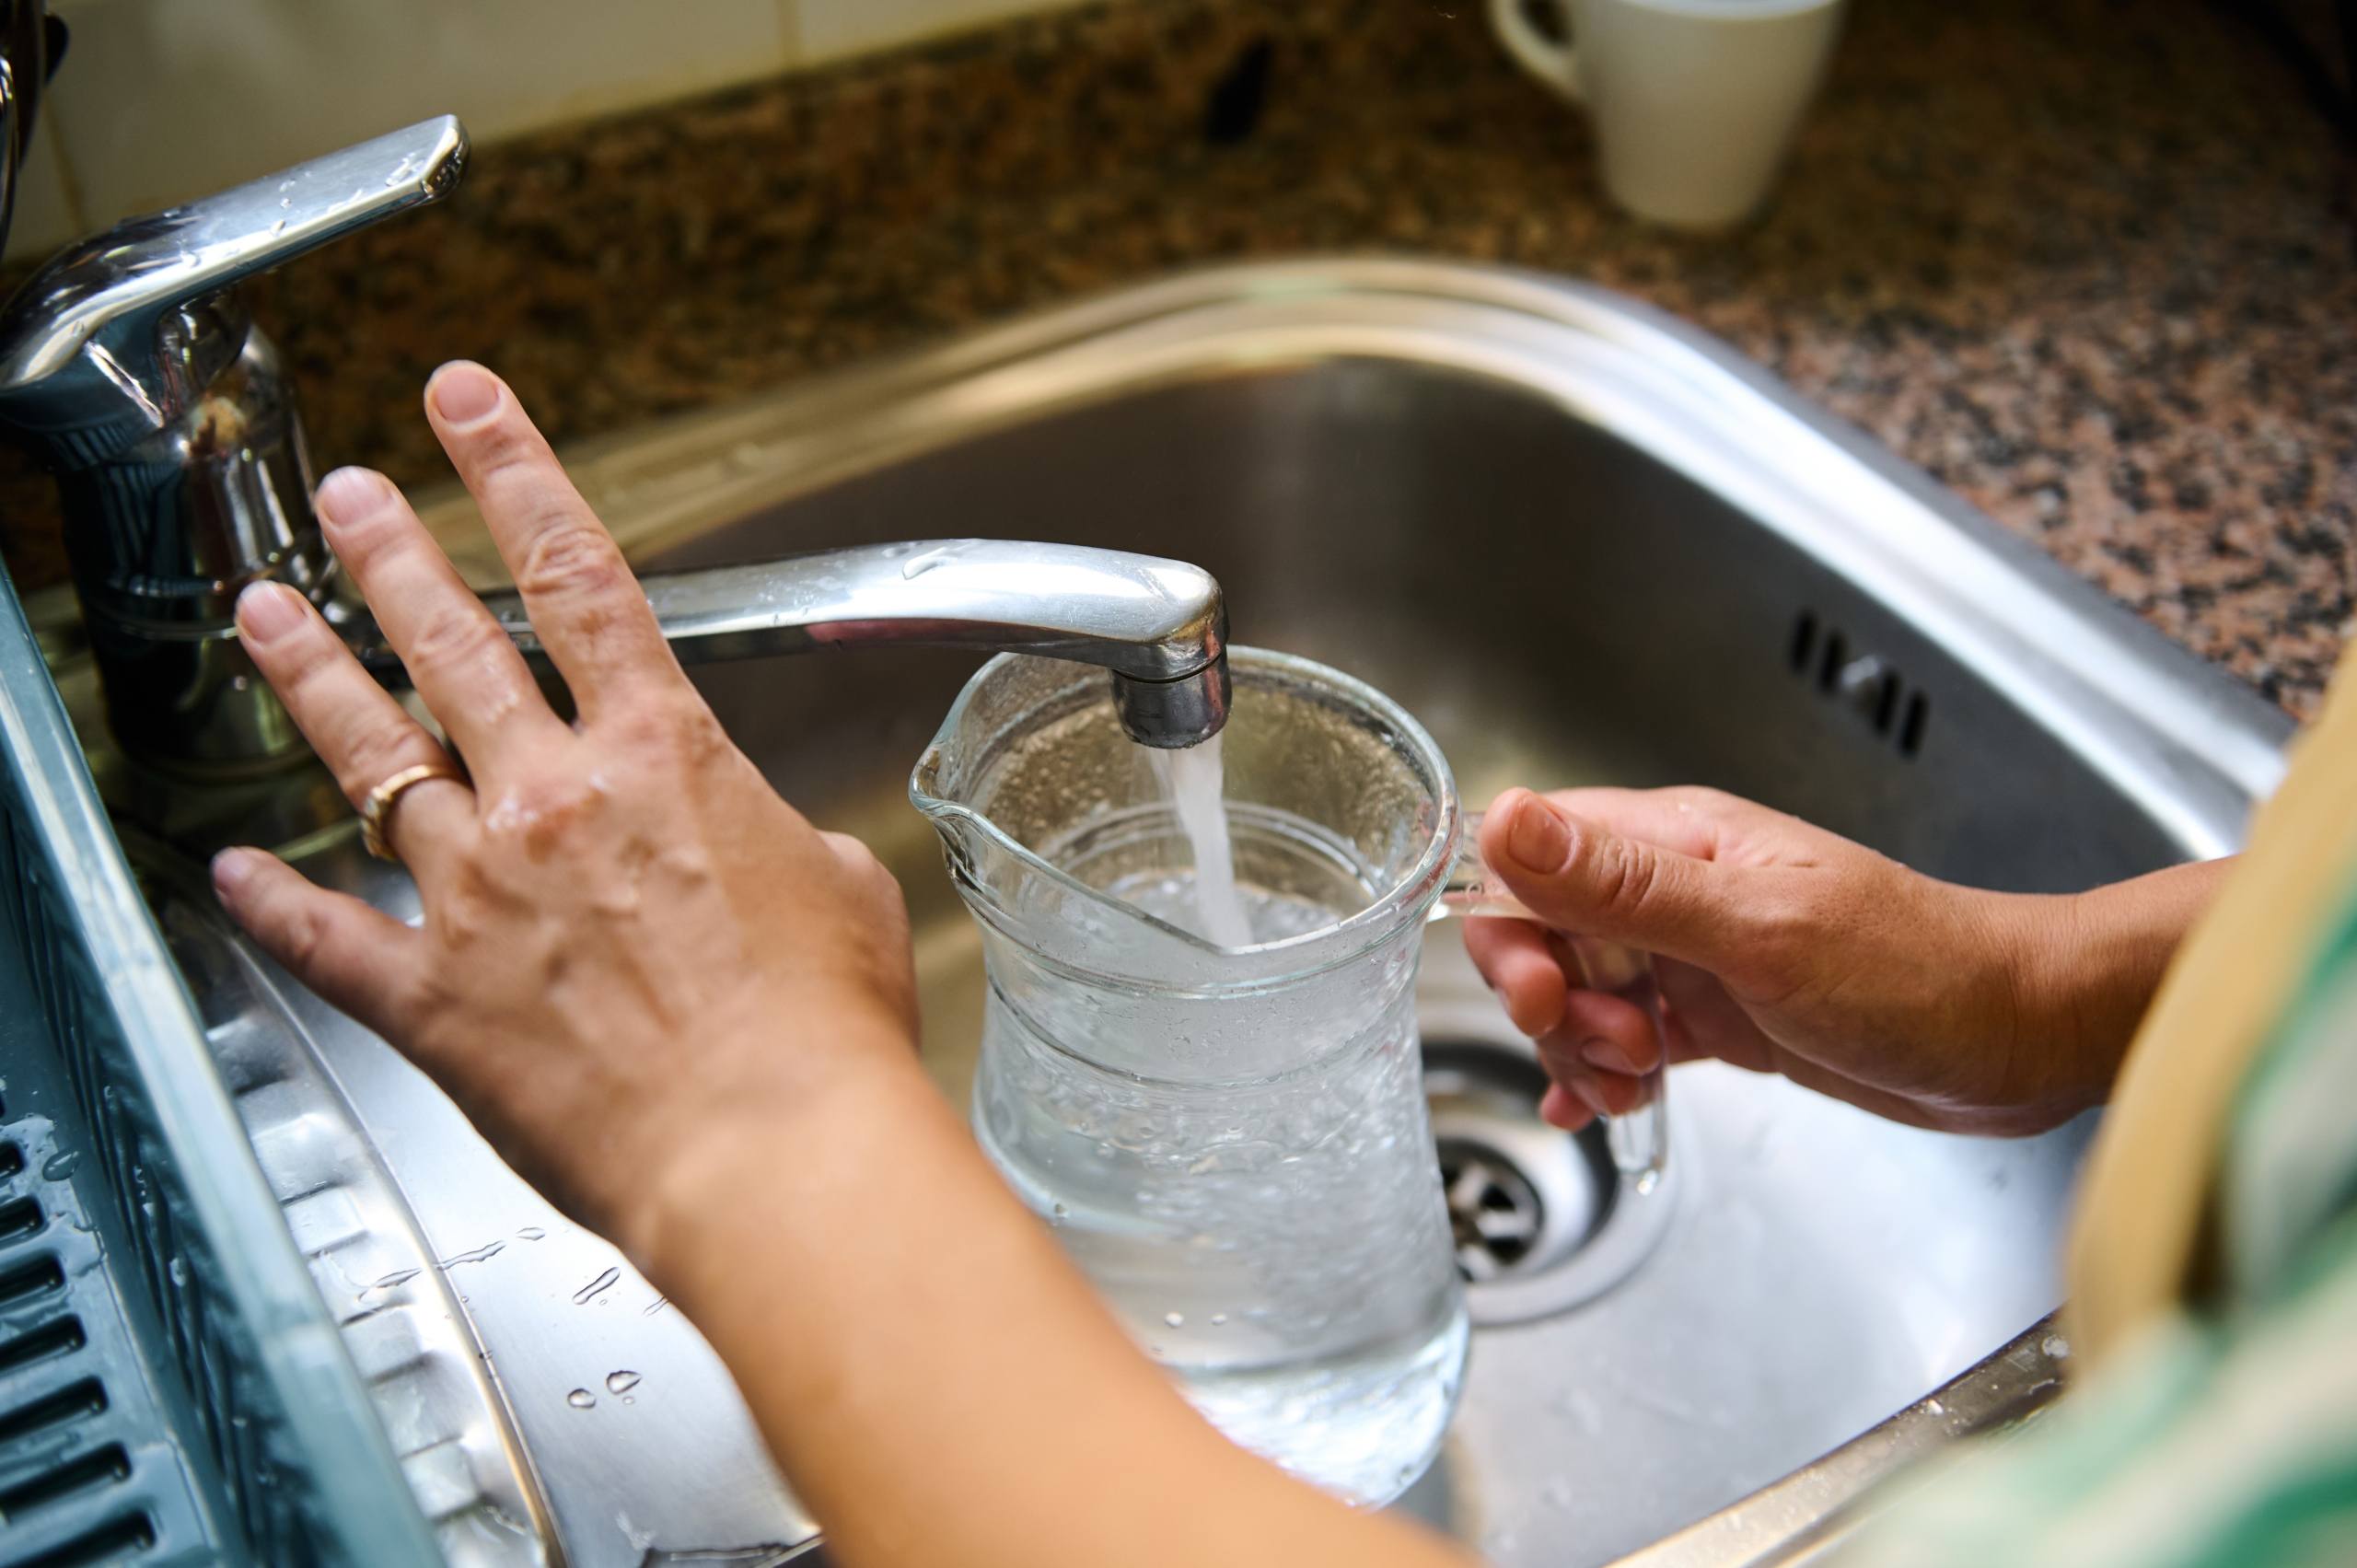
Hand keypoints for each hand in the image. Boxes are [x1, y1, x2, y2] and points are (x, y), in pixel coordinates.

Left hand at [210, 362, 919, 1252]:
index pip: (578, 575)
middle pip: (452, 642)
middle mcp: (555, 802)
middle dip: (391, 549)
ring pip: (368, 756)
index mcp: (664, 757)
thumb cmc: (823, 1033)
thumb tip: (752, 848)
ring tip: (266, 611)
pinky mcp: (436, 999)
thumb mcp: (837, 888)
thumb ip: (771, 840)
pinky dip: (272, 902)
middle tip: (349, 495)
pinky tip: (230, 872)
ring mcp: (481, 895)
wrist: (776, 1153)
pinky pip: (327, 934)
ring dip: (311, 673)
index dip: (515, 472)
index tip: (469, 407)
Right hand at [1466, 786, 2222, 1136]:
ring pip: (1581, 990)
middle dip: (1549, 998)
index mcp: (1676, 839)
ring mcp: (1697, 953)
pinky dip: (1602, 1073)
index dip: (1510, 922)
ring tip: (1641, 1077)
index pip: (1532, 853)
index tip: (1546, 990)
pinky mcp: (1720, 1014)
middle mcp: (1676, 888)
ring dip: (1583, 1045)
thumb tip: (1506, 820)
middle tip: (1610, 1043)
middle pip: (1544, 929)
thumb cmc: (1918, 974)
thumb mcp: (1757, 929)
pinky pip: (1626, 1035)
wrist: (2024, 1039)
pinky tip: (1602, 1106)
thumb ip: (1625, 883)